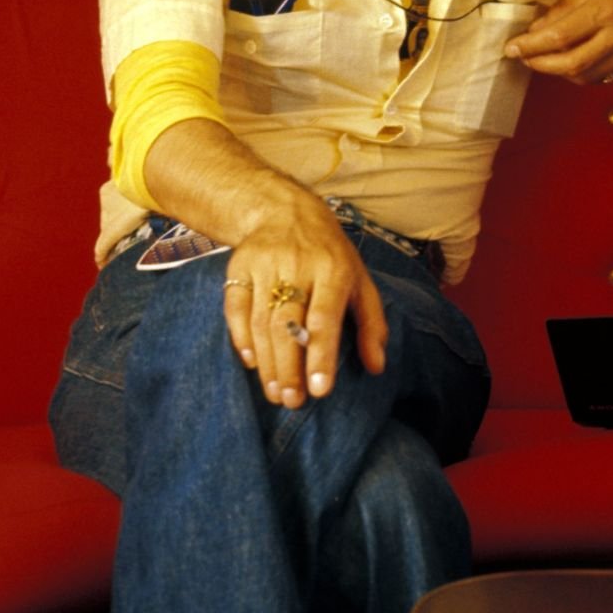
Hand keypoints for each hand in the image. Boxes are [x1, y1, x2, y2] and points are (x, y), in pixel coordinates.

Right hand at [221, 197, 388, 407]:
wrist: (285, 211)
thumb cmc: (331, 255)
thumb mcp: (360, 282)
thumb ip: (371, 324)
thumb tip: (376, 367)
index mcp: (333, 269)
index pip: (325, 317)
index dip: (321, 354)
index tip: (319, 389)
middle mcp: (298, 265)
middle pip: (289, 324)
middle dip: (290, 367)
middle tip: (292, 401)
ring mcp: (265, 265)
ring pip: (262, 320)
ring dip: (267, 362)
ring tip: (275, 392)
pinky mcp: (238, 267)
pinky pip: (235, 307)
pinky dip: (241, 338)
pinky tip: (252, 363)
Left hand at [503, 0, 612, 83]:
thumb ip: (566, 7)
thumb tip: (538, 28)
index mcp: (607, 7)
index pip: (559, 37)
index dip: (530, 46)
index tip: (512, 47)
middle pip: (569, 64)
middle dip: (539, 64)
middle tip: (523, 57)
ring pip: (584, 76)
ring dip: (558, 71)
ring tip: (545, 58)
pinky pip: (601, 77)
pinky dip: (581, 72)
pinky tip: (572, 61)